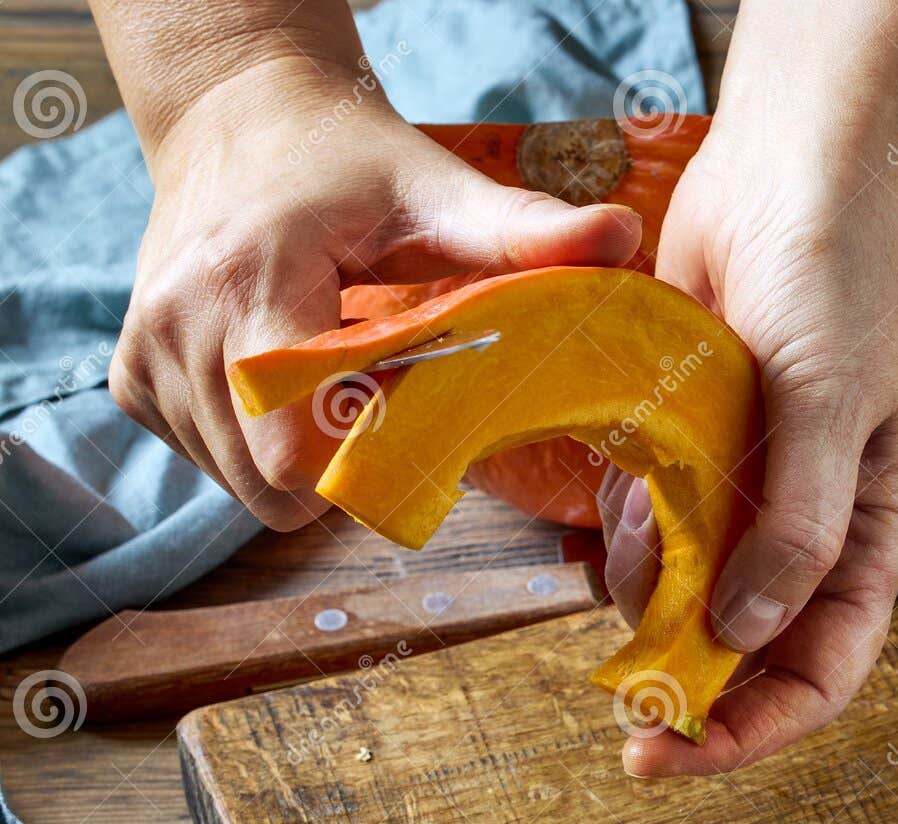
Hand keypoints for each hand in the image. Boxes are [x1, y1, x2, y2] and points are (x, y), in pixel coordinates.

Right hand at [110, 58, 640, 528]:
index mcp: (251, 280)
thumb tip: (623, 237)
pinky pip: (208, 463)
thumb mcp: (440, 189)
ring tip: (336, 376)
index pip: (295, 444)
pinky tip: (290, 378)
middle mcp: (178, 324)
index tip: (414, 414)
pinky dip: (259, 443)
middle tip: (384, 399)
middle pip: (271, 485)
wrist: (241, 119)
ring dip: (303, 456)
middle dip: (343, 466)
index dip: (367, 456)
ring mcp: (144, 355)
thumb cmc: (349, 160)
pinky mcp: (132, 377)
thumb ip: (526, 230)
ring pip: (239, 486)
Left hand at [599, 121, 897, 776]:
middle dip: (687, 682)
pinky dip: (625, 533)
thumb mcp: (830, 406)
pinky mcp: (697, 455)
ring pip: (690, 597)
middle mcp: (816, 531)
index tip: (667, 751)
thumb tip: (744, 635)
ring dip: (646, 593)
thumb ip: (797, 527)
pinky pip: (653, 531)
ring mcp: (753, 496)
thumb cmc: (837, 280)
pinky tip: (623, 490)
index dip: (753, 729)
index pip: (823, 672)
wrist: (788, 172)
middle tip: (616, 698)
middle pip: (752, 652)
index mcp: (872, 534)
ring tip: (628, 533)